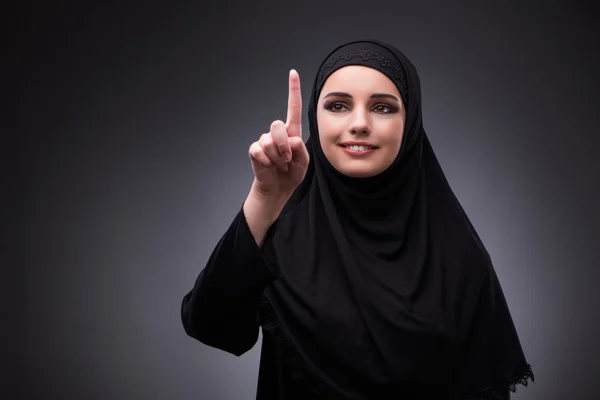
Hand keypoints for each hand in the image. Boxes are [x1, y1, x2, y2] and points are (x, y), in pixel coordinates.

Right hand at [248, 69, 309, 199]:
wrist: (278, 190)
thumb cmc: (291, 174)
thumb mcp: (303, 162)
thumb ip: (300, 149)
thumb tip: (290, 140)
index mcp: (291, 132)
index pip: (293, 108)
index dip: (293, 90)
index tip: (293, 73)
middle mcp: (277, 133)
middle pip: (277, 125)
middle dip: (283, 145)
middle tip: (286, 160)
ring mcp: (264, 141)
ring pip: (269, 141)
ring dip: (277, 157)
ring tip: (279, 166)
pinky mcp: (255, 151)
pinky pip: (260, 151)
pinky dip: (267, 162)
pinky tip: (269, 167)